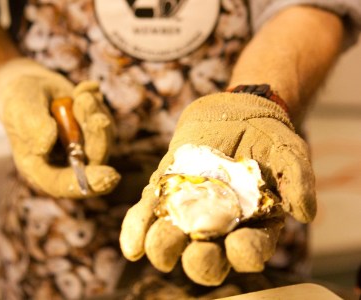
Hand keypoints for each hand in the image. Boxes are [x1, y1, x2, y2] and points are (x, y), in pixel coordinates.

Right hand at [0, 58, 119, 197]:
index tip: (109, 175)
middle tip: (90, 108)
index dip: (87, 183)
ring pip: (103, 142)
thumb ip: (32, 125)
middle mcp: (64, 164)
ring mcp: (82, 150)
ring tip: (82, 96)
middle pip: (91, 162)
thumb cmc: (19, 100)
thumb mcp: (19, 107)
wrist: (31, 84)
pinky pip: (106, 124)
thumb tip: (46, 145)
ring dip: (95, 115)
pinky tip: (83, 90)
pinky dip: (97, 105)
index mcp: (40, 168)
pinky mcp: (94, 134)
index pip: (64, 185)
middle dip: (96, 135)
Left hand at [120, 92, 315, 284]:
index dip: (247, 253)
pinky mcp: (164, 190)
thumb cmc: (266, 135)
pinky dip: (138, 230)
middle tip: (197, 254)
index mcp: (252, 224)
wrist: (235, 110)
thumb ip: (298, 179)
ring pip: (173, 239)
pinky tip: (131, 247)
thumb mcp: (289, 151)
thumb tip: (305, 212)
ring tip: (159, 246)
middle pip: (208, 256)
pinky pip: (148, 213)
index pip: (251, 249)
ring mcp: (188, 209)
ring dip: (165, 247)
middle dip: (201, 261)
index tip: (241, 247)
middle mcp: (219, 225)